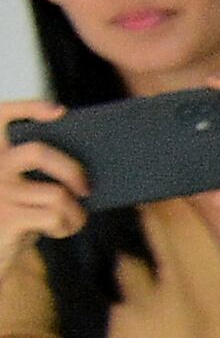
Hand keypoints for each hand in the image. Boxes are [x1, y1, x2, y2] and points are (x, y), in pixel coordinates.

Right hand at [0, 102, 82, 249]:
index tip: (60, 112)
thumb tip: (92, 170)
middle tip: (86, 188)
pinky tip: (60, 229)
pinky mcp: (8, 218)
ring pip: (56, 194)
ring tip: (73, 218)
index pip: (2, 115)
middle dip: (71, 169)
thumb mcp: (25, 189)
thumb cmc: (17, 213)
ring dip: (76, 212)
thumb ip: (42, 172)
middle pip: (38, 153)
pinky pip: (55, 217)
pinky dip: (67, 226)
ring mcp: (0, 191)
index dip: (28, 107)